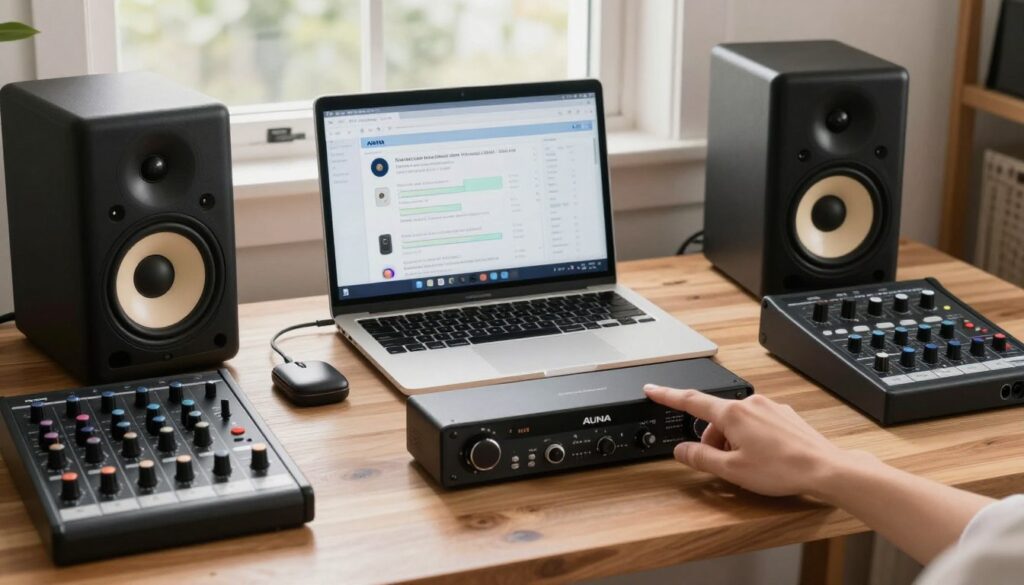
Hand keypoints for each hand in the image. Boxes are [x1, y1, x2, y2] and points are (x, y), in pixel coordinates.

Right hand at [644, 385, 848, 496]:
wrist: (825, 468)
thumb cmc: (782, 469)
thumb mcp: (732, 470)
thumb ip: (701, 458)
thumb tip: (680, 451)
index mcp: (732, 413)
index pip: (690, 400)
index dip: (667, 396)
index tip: (652, 390)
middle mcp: (750, 403)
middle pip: (715, 418)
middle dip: (712, 440)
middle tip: (722, 465)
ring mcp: (770, 407)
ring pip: (737, 422)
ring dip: (732, 441)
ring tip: (748, 466)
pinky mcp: (784, 415)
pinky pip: (756, 423)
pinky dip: (751, 438)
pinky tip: (764, 458)